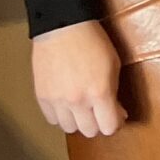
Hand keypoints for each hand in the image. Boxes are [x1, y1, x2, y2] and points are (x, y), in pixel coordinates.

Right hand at [32, 20, 125, 137]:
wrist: (63, 28)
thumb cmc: (93, 42)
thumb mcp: (114, 64)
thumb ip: (114, 92)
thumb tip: (117, 113)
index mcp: (99, 92)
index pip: (108, 127)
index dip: (115, 123)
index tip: (117, 116)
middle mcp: (77, 101)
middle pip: (89, 131)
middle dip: (98, 123)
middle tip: (101, 112)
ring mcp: (57, 101)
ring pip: (69, 128)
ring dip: (78, 121)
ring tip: (83, 107)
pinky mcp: (42, 98)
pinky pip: (52, 119)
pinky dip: (61, 115)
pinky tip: (67, 103)